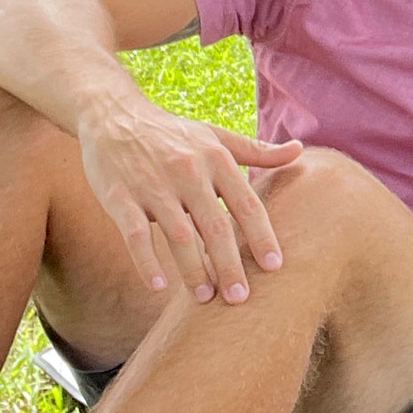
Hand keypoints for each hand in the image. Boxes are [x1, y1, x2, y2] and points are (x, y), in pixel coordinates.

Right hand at [76, 99, 302, 303]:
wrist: (113, 114)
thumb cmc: (172, 133)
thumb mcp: (216, 137)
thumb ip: (257, 151)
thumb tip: (299, 151)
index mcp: (215, 159)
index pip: (246, 204)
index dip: (262, 236)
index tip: (274, 267)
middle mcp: (187, 171)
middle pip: (215, 226)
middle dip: (229, 265)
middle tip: (240, 298)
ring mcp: (152, 185)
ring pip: (178, 235)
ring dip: (193, 270)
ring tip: (204, 298)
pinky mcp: (119, 196)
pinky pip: (134, 235)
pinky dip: (147, 262)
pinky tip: (159, 287)